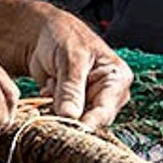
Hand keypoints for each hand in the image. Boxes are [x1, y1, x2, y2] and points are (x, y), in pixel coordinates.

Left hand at [26, 9, 133, 128]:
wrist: (44, 33)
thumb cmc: (64, 36)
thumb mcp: (70, 59)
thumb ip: (71, 88)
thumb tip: (69, 117)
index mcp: (118, 78)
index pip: (105, 111)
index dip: (87, 123)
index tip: (68, 129)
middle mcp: (110, 93)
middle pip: (92, 120)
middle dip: (69, 111)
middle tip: (53, 90)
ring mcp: (93, 100)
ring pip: (76, 120)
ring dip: (58, 106)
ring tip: (53, 81)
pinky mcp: (77, 105)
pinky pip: (64, 117)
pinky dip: (52, 106)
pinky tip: (50, 86)